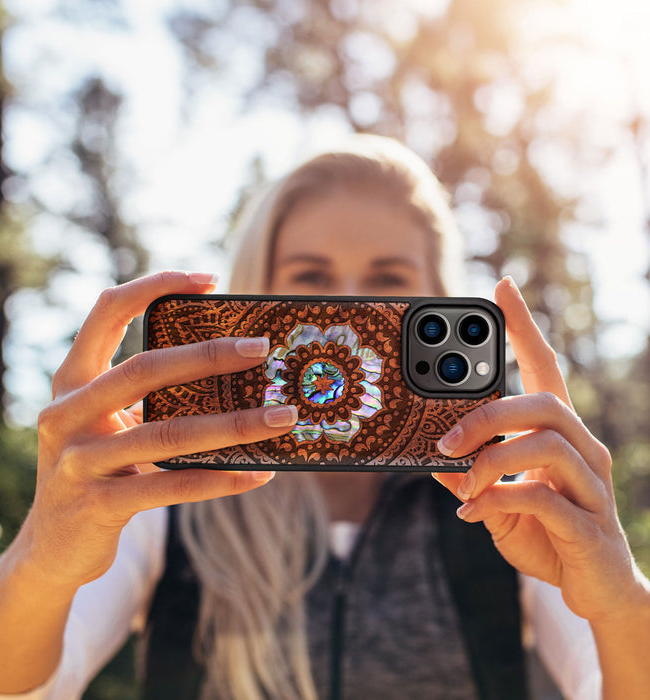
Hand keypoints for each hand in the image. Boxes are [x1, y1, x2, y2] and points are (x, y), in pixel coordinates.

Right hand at [22, 271, 297, 589]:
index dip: (155, 286)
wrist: (51, 547)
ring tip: (283, 417)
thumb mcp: (109, 424)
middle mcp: (67, 413)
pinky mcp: (98, 505)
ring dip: (235, 424)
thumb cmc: (97, 470)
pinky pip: (171, 486)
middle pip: (144, 369)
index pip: (107, 312)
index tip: (209, 279)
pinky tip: (259, 473)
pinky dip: (221, 479)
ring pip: (168, 433)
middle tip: (261, 349)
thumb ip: (147, 397)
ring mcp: (78, 461)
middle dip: (208, 356)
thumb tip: (233, 374)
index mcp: (72, 380)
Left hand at [433, 276, 644, 623]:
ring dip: (492, 459)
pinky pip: (544, 498)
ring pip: (547, 444)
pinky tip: (475, 512)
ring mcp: (592, 486)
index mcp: (559, 434)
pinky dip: (500, 499)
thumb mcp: (497, 499)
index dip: (524, 327)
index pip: (545, 368)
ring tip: (462, 481)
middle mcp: (583, 450)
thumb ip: (470, 475)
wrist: (594, 589)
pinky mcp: (589, 525)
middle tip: (445, 440)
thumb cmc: (545, 532)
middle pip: (544, 403)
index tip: (502, 288)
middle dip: (488, 415)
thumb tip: (431, 457)